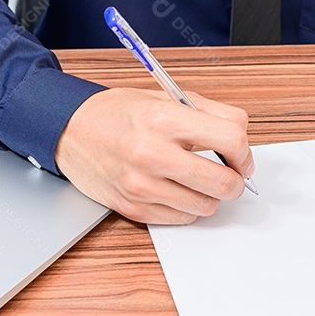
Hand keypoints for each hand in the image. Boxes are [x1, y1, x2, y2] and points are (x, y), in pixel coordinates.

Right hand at [54, 88, 254, 223]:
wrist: (69, 131)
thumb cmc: (118, 114)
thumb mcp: (165, 97)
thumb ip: (211, 112)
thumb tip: (242, 134)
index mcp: (163, 118)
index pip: (231, 140)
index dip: (245, 152)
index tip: (241, 156)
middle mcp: (151, 153)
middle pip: (223, 183)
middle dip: (234, 180)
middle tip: (228, 173)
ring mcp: (141, 185)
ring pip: (206, 206)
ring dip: (210, 195)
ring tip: (197, 179)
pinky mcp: (132, 208)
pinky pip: (182, 218)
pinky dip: (187, 207)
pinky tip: (177, 189)